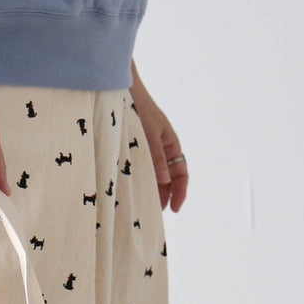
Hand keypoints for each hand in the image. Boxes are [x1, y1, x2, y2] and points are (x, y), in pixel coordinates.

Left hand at [129, 61, 188, 212]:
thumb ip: (155, 158)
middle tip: (155, 213)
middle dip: (164, 195)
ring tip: (143, 206)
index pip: (182, 173)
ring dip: (150, 189)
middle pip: (168, 177)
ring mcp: (148, 148)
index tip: (174, 209)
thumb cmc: (137, 108)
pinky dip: (138, 180)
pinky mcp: (133, 147)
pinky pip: (139, 168)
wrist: (121, 90)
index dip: (180, 192)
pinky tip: (130, 190)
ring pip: (153, 174)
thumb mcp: (148, 135)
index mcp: (171, 143)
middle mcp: (162, 147)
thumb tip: (164, 183)